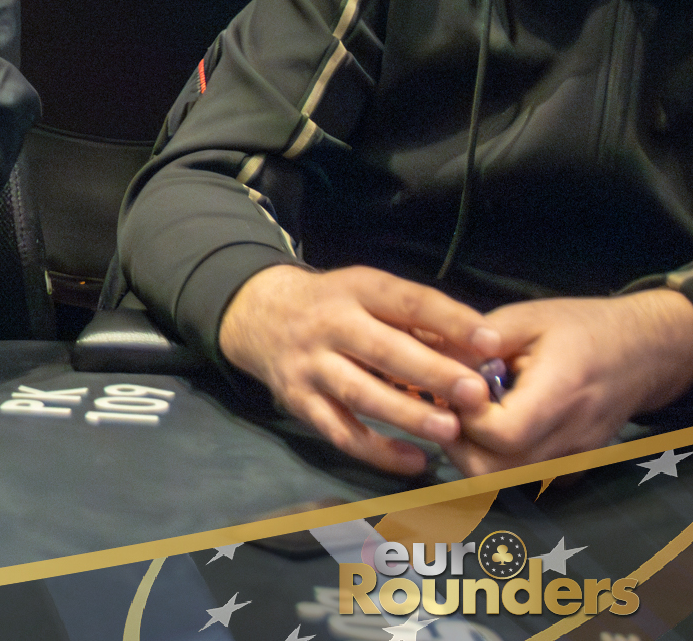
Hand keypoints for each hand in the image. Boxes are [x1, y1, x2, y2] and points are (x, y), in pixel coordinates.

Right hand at [219, 264, 501, 474]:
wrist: (260, 315)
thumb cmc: (335, 306)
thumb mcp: (367, 293)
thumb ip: (415, 320)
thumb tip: (477, 355)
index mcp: (355, 289)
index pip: (407, 301)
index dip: (449, 321)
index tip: (490, 342)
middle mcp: (328, 325)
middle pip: (383, 350)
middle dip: (432, 373)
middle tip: (476, 394)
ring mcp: (310, 366)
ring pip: (361, 394)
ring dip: (407, 414)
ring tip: (450, 430)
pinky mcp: (299, 402)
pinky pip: (341, 432)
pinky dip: (378, 451)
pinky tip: (416, 461)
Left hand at [445, 290, 692, 475]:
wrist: (642, 352)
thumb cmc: (579, 328)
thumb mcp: (525, 318)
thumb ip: (476, 343)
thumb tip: (430, 361)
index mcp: (560, 394)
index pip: (501, 433)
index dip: (465, 416)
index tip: (453, 390)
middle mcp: (570, 437)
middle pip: (496, 471)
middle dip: (458, 444)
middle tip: (448, 408)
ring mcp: (573, 459)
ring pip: (506, 481)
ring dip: (474, 454)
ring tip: (466, 416)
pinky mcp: (572, 469)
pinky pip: (524, 479)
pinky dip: (500, 461)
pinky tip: (493, 428)